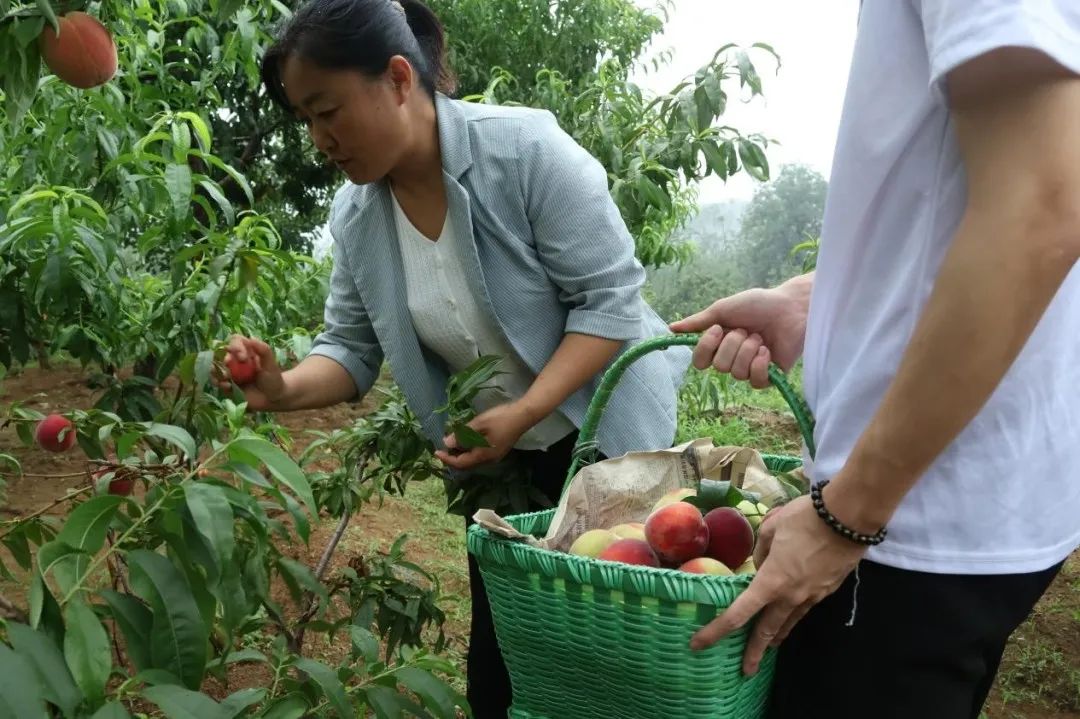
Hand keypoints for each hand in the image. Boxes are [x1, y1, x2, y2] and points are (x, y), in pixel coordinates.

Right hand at [215, 335, 285, 411]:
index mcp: (246, 351)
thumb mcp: (271, 364)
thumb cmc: (273, 378)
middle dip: (226, 359)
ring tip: (226, 377)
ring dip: (217, 370)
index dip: (235, 346)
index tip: (243, 357)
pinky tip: (227, 386)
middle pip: (223, 353)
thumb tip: (250, 338)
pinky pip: (218, 381)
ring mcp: (231, 372)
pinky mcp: (228, 384)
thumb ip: (264, 350)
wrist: (273, 398)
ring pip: (216, 367)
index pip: (235, 341)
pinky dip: (219, 383)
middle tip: (230, 364)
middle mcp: (236, 359)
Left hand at [435, 402, 533, 470]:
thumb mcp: (479, 424)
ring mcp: (495, 456)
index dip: (446, 458)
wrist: (523, 416)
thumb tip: (447, 444)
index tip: (435, 451)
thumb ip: (463, 435)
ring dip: (461, 455)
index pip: (460, 463)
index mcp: (483, 455)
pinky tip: (466, 442)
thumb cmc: (500, 419)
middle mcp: (489, 460)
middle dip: (453, 458)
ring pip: (473, 460)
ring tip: (452, 444)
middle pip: (466, 465)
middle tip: (442, 449)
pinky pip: (479, 456)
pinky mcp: (499, 450)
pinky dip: (469, 451)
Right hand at [669, 277, 809, 387]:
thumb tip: (671, 329)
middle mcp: (732, 358)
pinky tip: (767, 350)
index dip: (706, 348)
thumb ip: (698, 322)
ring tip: (760, 337)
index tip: (718, 329)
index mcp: (719, 343)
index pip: (700, 361)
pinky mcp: (769, 377)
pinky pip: (754, 381)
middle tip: (746, 330)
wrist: (791, 307)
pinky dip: (760, 363)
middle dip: (733, 345)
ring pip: (736, 373)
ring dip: (748, 350)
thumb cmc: (759, 304)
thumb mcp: (723, 310)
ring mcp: (750, 368)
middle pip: (718, 367)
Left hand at [688, 493, 865, 674]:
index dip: (716, 631)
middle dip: (754, 652)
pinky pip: (803, 610)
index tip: (698, 644)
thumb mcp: (771, 528)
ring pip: (788, 623)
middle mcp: (790, 596)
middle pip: (767, 631)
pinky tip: (790, 616)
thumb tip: (763, 565)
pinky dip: (792, 617)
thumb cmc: (804, 519)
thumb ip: (761, 551)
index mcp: (771, 581)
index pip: (738, 614)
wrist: (848, 519)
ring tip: (768, 647)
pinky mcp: (826, 591)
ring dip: (776, 637)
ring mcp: (810, 596)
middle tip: (745, 671)